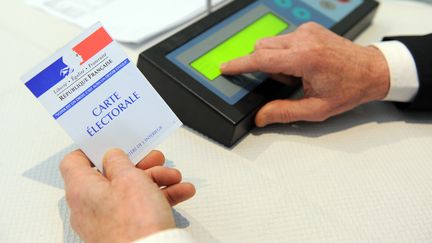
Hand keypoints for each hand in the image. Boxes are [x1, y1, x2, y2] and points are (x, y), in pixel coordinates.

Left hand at [60, 149, 195, 242]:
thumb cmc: (135, 223)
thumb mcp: (130, 178)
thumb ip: (119, 161)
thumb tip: (113, 155)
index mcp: (82, 189)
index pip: (74, 162)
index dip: (93, 149)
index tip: (113, 143)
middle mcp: (89, 206)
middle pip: (111, 175)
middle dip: (140, 165)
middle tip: (155, 159)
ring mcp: (107, 220)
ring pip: (130, 191)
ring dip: (156, 180)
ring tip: (174, 177)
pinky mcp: (124, 230)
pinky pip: (140, 208)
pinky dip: (159, 198)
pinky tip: (180, 192)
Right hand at [221, 22, 389, 126]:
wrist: (372, 70)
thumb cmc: (350, 88)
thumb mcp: (316, 109)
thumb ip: (284, 113)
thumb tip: (261, 117)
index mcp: (305, 58)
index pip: (261, 59)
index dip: (239, 64)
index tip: (224, 67)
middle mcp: (304, 39)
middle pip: (262, 47)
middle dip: (264, 67)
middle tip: (286, 82)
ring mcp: (306, 31)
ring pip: (271, 43)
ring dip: (275, 60)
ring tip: (297, 75)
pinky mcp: (308, 29)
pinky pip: (283, 39)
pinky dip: (285, 53)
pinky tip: (302, 65)